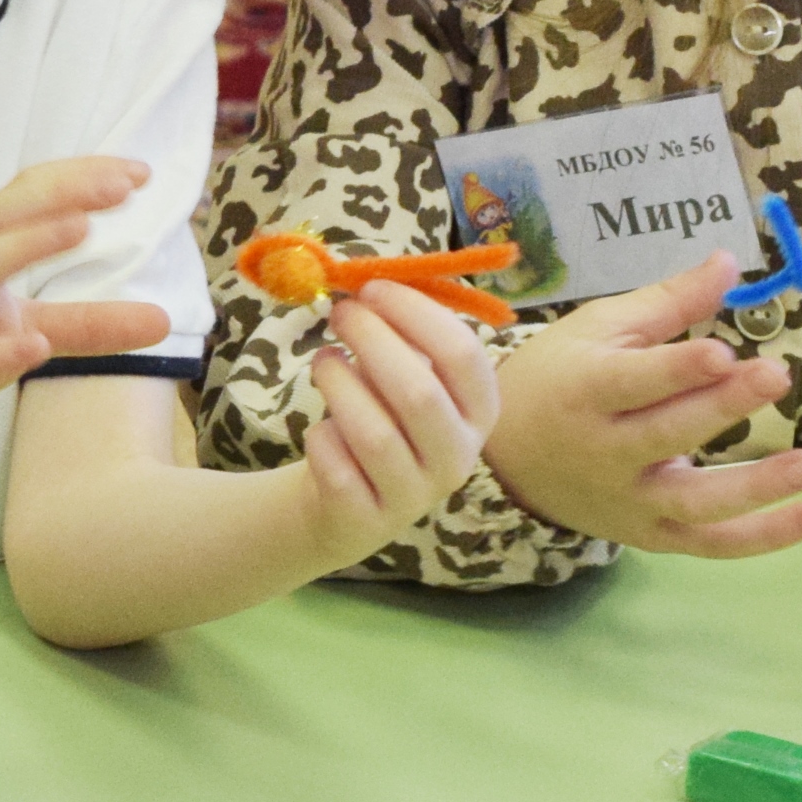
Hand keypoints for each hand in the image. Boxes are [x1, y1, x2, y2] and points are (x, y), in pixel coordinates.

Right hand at [0, 158, 173, 483]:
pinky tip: (33, 347)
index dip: (78, 178)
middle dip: (59, 193)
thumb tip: (163, 319)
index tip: (138, 172)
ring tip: (81, 229)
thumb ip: (87, 324)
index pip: (24, 198)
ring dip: (24, 245)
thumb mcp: (21, 334)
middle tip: (122, 184)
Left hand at [302, 283, 500, 545]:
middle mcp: (458, 458)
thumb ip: (399, 332)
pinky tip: (321, 428)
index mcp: (480, 411)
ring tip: (323, 362)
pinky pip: (338, 469)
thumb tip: (365, 280)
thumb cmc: (380, 417)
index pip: (463, 355)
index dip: (415, 313)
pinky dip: (321, 436)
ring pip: (375, 434)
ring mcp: (416, 496)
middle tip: (339, 312)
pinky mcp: (369, 521)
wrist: (345, 502)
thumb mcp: (403, 374)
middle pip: (419, 393)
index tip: (372, 287)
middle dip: (371, 340)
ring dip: (339, 384)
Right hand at [479, 251, 801, 557]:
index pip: (633, 382)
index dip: (677, 370)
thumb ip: (669, 302)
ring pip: (693, 502)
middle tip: (777, 377)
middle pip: (667, 435)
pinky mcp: (651, 534)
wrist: (506, 459)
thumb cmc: (559, 378)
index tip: (722, 352)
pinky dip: (761, 539)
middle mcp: (606, 452)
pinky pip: (709, 544)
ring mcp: (630, 500)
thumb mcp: (600, 328)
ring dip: (754, 488)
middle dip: (722, 407)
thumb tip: (729, 262)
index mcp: (586, 390)